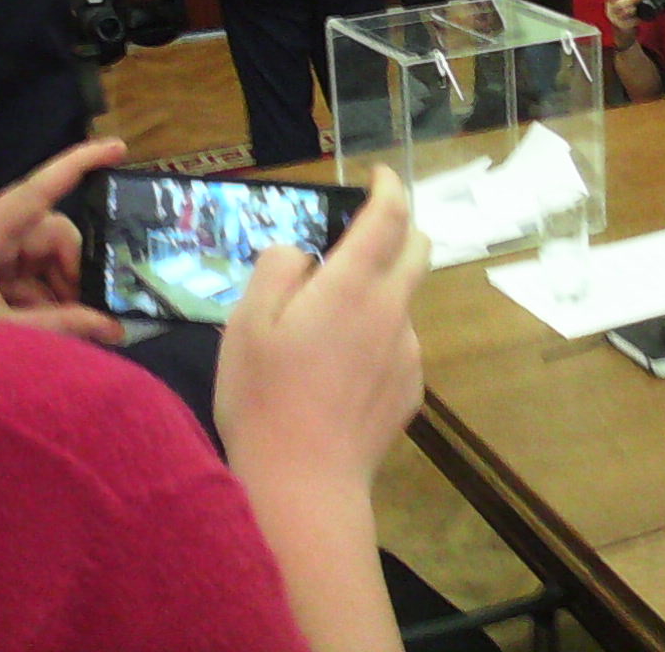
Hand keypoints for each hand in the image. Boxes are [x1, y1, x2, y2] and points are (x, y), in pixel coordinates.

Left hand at [0, 139, 126, 343]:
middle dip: (70, 269)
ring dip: (52, 289)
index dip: (79, 163)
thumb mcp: (5, 336)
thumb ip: (64, 327)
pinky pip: (15, 273)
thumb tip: (117, 328)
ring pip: (33, 256)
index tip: (118, 148)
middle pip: (44, 232)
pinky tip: (40, 327)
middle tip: (86, 312)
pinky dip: (33, 297)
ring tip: (62, 328)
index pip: (37, 190)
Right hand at [216, 166, 428, 489]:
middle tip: (360, 238)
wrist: (303, 487)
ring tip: (326, 331)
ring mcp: (407, 351)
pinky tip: (338, 375)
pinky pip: (397, 344)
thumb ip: (278, 269)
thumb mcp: (246, 323)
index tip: (379, 176)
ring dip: (379, 293)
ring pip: (403, 300)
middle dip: (399, 230)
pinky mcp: (410, 388)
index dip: (388, 187)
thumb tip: (303, 252)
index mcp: (351, 284)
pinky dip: (376, 338)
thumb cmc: (264, 399)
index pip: (389, 215)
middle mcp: (391, 309)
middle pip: (418, 249)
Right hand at [604, 0, 641, 48]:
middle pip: (616, 3)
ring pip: (620, 13)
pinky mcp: (622, 27)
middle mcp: (611, 10)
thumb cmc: (624, 15)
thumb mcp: (622, 4)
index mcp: (610, 2)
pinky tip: (639, 19)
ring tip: (636, 8)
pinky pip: (627, 23)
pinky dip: (634, 20)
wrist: (622, 33)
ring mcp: (616, 19)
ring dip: (630, 9)